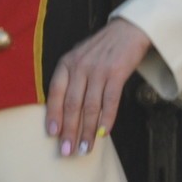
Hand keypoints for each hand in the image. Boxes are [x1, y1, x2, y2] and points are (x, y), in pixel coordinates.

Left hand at [46, 17, 151, 157]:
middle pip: (72, 104)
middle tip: (67, 151)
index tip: (52, 135)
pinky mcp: (117, 73)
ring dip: (87, 131)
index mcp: (66, 63)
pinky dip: (106, 119)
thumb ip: (73, 78)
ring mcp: (98, 70)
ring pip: (90, 106)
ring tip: (86, 148)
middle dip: (69, 130)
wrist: (129, 30)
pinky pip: (110, 101)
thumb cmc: (104, 48)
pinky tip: (103, 133)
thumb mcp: (81, 58)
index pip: (56, 93)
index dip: (53, 115)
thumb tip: (68, 109)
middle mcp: (80, 67)